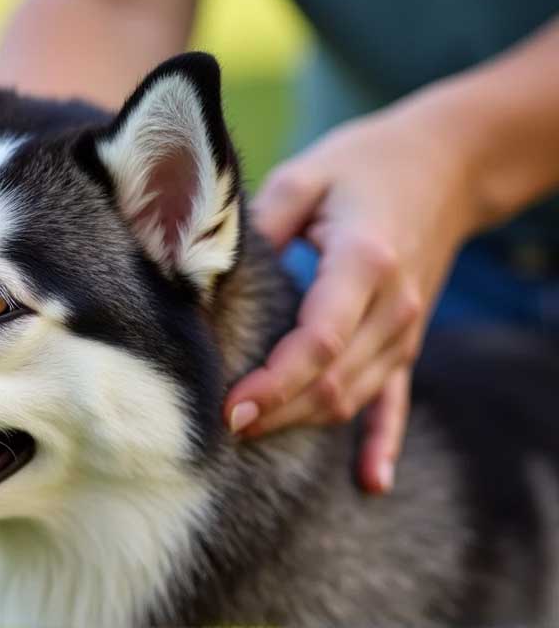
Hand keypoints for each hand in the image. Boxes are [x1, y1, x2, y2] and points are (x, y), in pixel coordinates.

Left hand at [223, 106, 482, 493]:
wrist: (443, 166)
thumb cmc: (361, 166)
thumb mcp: (305, 176)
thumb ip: (259, 224)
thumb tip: (205, 273)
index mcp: (365, 262)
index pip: (318, 341)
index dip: (273, 382)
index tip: (228, 407)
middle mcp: (392, 306)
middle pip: (333, 381)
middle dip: (275, 411)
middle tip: (218, 427)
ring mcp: (406, 329)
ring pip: (353, 397)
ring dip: (301, 421)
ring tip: (247, 436)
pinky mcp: (408, 340)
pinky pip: (395, 401)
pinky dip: (382, 442)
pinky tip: (371, 482)